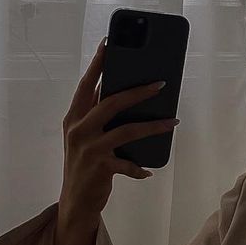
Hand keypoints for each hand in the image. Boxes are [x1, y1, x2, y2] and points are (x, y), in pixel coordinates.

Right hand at [59, 36, 178, 221]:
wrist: (74, 202)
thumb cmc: (84, 165)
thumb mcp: (85, 137)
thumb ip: (98, 117)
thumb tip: (129, 96)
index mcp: (74, 117)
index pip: (87, 84)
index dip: (98, 63)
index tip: (110, 43)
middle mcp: (78, 129)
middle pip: (111, 101)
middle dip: (138, 91)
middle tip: (161, 83)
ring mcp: (88, 148)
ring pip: (126, 130)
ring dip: (153, 126)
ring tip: (171, 121)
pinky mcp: (100, 167)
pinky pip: (127, 164)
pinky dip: (139, 167)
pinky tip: (148, 170)